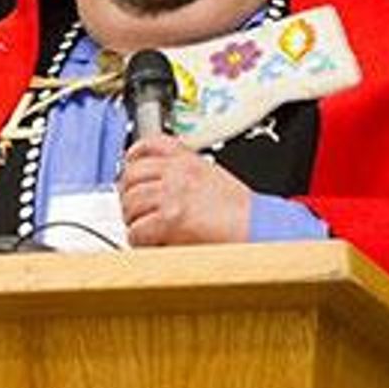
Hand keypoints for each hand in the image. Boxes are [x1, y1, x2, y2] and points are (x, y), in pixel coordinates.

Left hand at [118, 135, 251, 245]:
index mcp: (188, 159)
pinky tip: (152, 243)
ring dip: (133, 219)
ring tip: (144, 228)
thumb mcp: (212, 176)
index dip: (132, 157)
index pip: (148, 145)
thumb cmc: (242, 212)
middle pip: (131, 175)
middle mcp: (177, 173)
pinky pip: (137, 229)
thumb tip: (157, 183)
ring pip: (130, 202)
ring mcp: (172, 194)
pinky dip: (140, 240)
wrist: (260, 229)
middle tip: (135, 209)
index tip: (129, 167)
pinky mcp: (169, 219)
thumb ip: (184, 173)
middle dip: (128, 194)